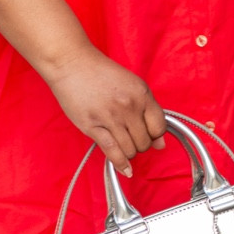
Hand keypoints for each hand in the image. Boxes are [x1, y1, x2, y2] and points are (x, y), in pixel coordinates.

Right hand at [42, 47, 165, 174]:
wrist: (72, 64)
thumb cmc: (100, 72)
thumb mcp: (131, 84)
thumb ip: (147, 110)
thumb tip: (161, 141)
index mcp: (141, 93)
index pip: (159, 126)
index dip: (155, 135)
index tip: (148, 135)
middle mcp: (129, 106)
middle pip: (145, 142)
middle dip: (140, 145)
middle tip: (131, 137)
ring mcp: (111, 117)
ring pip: (130, 149)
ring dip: (129, 153)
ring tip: (123, 144)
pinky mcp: (93, 127)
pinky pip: (112, 152)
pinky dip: (121, 164)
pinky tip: (125, 169)